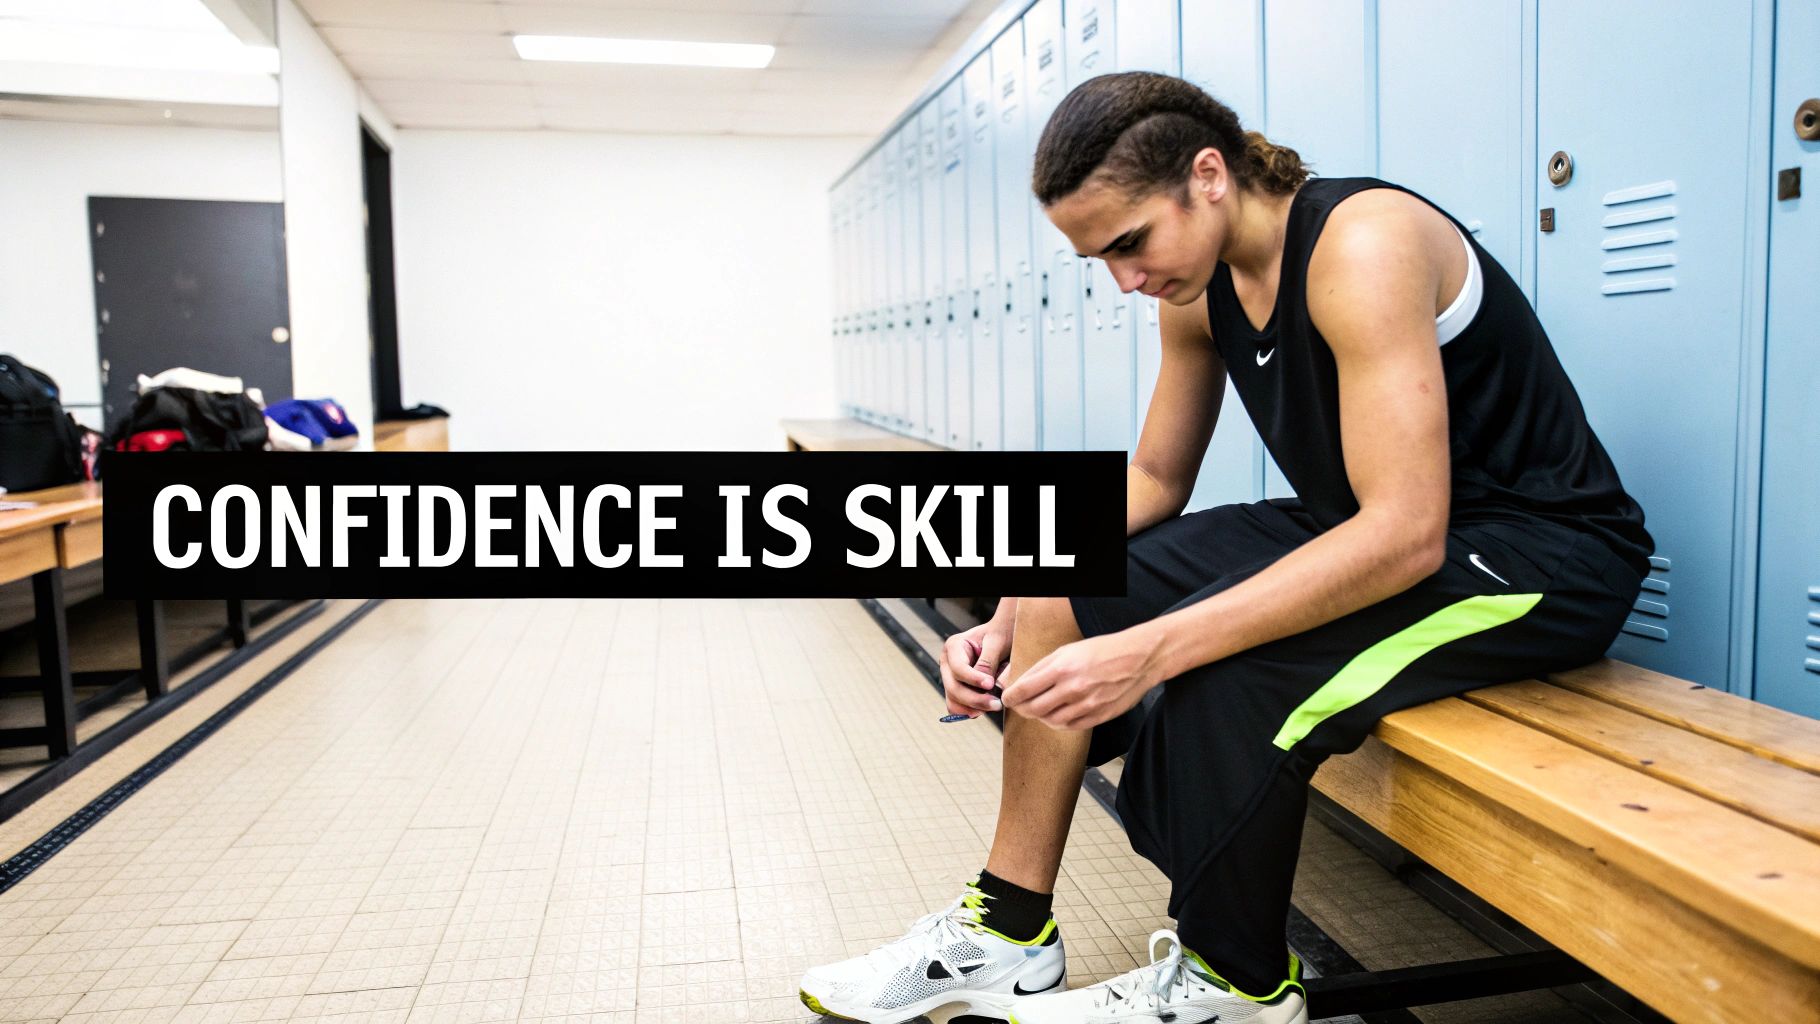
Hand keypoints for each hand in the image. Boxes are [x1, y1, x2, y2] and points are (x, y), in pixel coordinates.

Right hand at [940, 614, 1011, 718]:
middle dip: (975, 699)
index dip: (973, 679)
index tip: (991, 684)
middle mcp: (947, 663)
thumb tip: (984, 684)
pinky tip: (986, 708)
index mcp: (953, 646)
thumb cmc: (1000, 633)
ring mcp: (950, 678)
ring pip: (953, 701)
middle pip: (953, 688)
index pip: (958, 668)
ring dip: (973, 708)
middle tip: (997, 704)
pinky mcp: (957, 689)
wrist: (1003, 635)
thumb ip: (988, 661)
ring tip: (994, 705)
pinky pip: (958, 706)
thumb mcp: (997, 641)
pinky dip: (970, 710)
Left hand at [1000, 629, 1161, 730]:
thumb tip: (1017, 682)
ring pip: (1050, 721)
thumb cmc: (1102, 650)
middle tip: (1019, 705)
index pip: (1024, 690)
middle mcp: (1072, 689)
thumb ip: (1041, 667)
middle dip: (1021, 708)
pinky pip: (1069, 726)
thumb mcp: (1067, 650)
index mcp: (1062, 669)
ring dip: (1039, 716)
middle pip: (1034, 709)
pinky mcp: (1097, 717)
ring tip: (1037, 709)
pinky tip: (1056, 714)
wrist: (1138, 659)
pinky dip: (1057, 723)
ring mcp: (1086, 706)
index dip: (1011, 697)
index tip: (1007, 698)